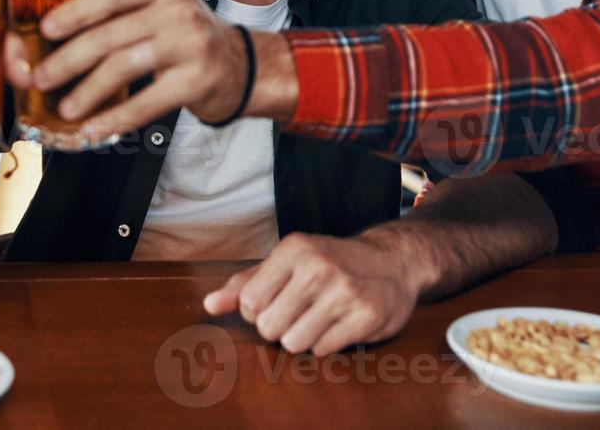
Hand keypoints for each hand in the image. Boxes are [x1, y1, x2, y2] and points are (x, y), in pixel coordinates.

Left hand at [4, 0, 247, 142]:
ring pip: (123, 66)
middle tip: (42, 77)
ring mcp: (191, 44)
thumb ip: (121, 15)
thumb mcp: (161, 11)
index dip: (74, 12)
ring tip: (66, 107)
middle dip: (68, 58)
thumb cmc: (188, 38)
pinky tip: (96, 127)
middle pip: (110, 33)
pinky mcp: (198, 80)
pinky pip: (147, 101)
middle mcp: (178, 9)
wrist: (242, 66)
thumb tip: (59, 35)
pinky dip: (117, 117)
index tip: (46, 30)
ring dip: (88, 90)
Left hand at [202, 233, 425, 355]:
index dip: (257, 312)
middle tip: (298, 313)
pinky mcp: (367, 316)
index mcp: (294, 249)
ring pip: (295, 343)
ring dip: (303, 338)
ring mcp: (345, 292)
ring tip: (319, 318)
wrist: (391, 262)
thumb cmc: (328, 263)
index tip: (275, 303)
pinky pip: (324, 350)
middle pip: (269, 327)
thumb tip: (208, 305)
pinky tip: (339, 324)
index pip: (249, 303)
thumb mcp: (286, 263)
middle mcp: (318, 267)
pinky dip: (327, 343)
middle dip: (279, 328)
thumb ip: (245, 284)